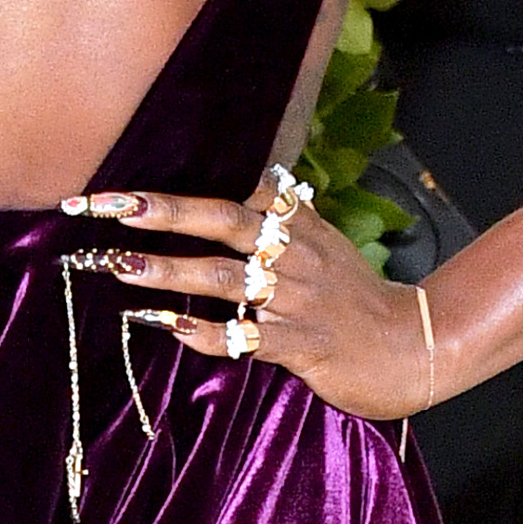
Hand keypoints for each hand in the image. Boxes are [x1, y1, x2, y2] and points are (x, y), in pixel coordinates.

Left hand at [68, 180, 440, 423]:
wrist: (413, 346)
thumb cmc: (357, 298)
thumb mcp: (326, 244)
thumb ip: (289, 212)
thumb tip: (263, 176)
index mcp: (295, 229)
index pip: (230, 199)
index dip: (173, 196)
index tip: (117, 195)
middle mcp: (294, 256)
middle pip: (224, 223)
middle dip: (164, 213)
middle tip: (109, 208)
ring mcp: (298, 301)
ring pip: (227, 280)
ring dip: (172, 271)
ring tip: (122, 267)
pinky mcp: (305, 345)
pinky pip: (250, 338)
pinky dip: (211, 333)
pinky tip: (174, 328)